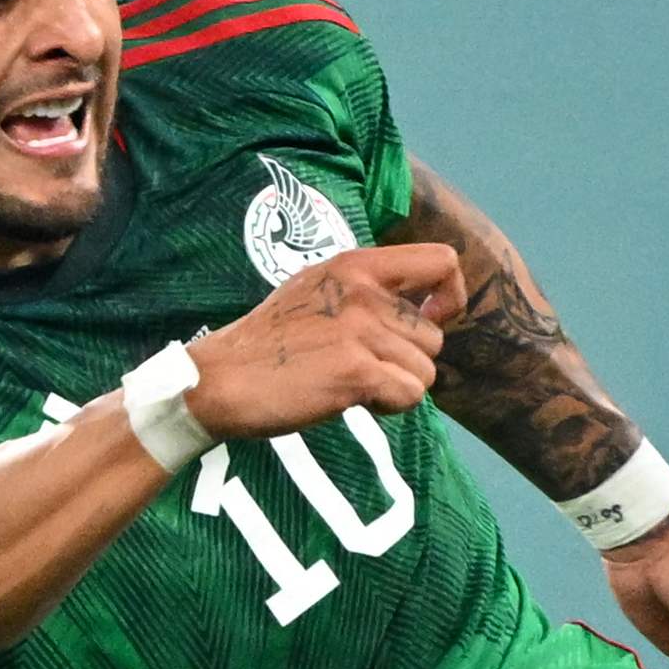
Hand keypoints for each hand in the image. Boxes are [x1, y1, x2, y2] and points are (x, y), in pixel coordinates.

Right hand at [188, 244, 462, 436]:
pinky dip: (389, 408)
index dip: (449, 297)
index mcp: (354, 264)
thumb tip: (432, 309)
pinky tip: (351, 399)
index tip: (428, 319)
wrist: (220, 380)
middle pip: (434, 336)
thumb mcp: (319, 292)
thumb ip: (370, 292)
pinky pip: (410, 396)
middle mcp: (362, 290)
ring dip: (396, 386)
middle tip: (361, 367)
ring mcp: (360, 329)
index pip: (442, 261)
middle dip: (408, 361)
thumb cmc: (271, 345)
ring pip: (426, 371)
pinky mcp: (356, 370)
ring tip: (350, 381)